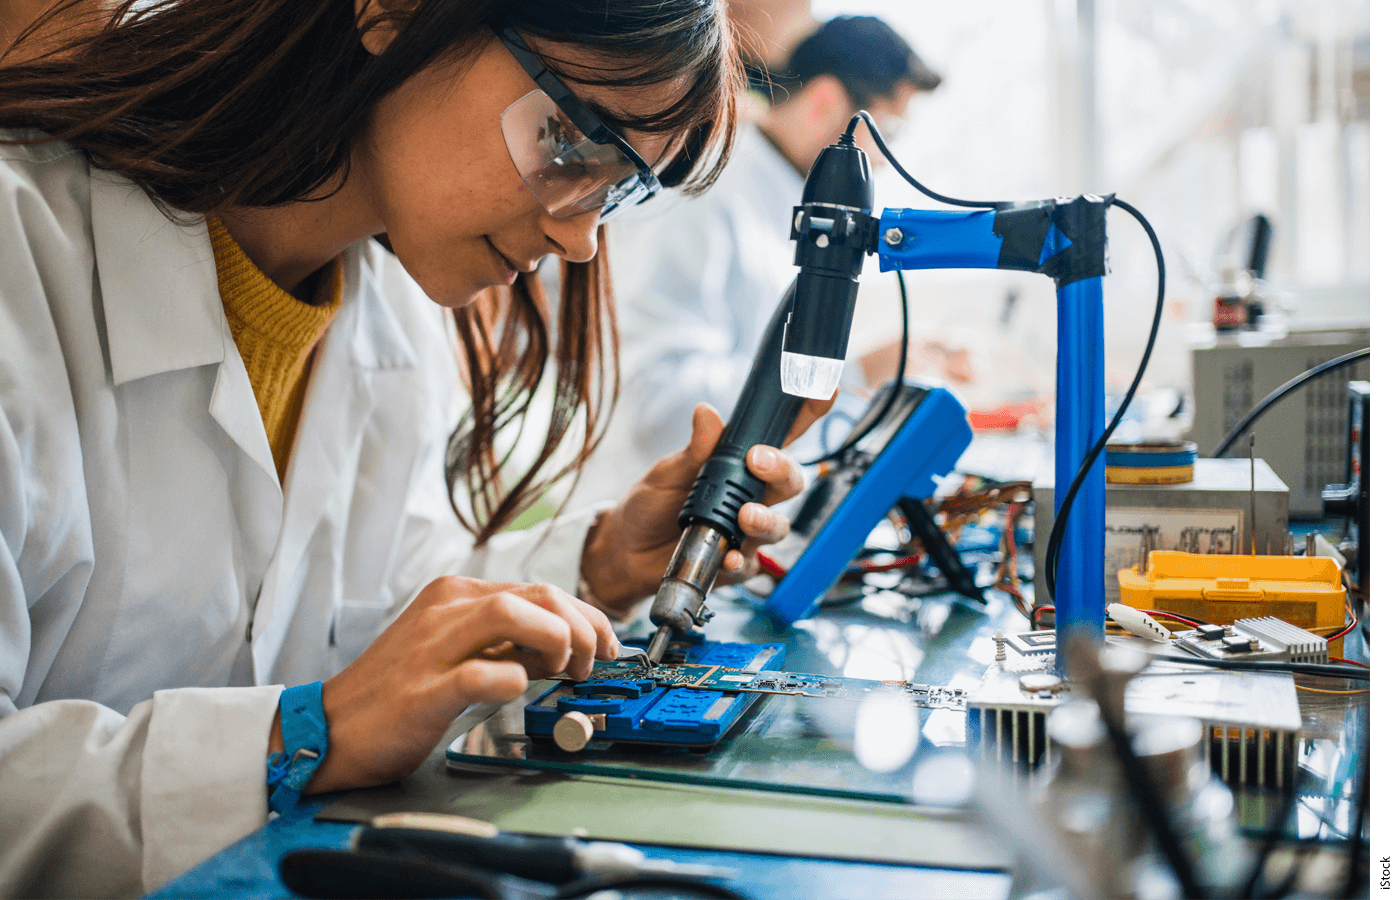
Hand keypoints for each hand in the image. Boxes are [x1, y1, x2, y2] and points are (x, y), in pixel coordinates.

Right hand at [268, 576, 619, 792]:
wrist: (329, 728)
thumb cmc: (396, 693)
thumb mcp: (458, 652)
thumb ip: (506, 643)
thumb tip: (564, 645)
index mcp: (456, 596)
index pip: (541, 588)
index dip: (587, 616)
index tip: (606, 644)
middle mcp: (446, 610)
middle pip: (538, 594)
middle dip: (582, 627)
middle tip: (591, 664)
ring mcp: (432, 647)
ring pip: (513, 614)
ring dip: (557, 641)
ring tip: (564, 671)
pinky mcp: (421, 690)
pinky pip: (478, 673)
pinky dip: (510, 678)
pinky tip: (518, 689)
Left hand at [579, 397, 830, 616]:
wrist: (626, 548)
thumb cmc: (652, 503)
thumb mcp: (669, 470)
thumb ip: (695, 449)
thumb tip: (707, 413)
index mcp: (739, 465)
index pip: (780, 437)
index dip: (806, 414)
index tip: (823, 392)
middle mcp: (751, 496)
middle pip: (790, 482)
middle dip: (783, 469)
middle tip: (761, 461)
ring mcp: (746, 531)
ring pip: (779, 525)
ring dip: (766, 519)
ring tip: (745, 515)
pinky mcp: (736, 563)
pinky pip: (751, 565)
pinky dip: (741, 560)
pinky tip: (728, 555)